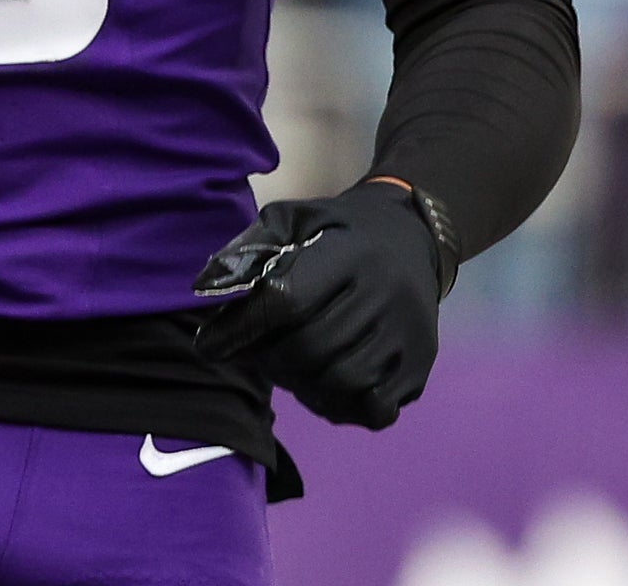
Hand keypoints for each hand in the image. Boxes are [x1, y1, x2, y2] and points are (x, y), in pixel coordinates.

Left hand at [192, 180, 452, 429]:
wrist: (409, 238)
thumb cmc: (336, 232)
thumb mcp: (292, 219)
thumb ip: (249, 249)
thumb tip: (206, 288)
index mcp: (349, 254)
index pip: (287, 301)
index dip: (241, 329)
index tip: (209, 345)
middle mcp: (385, 296)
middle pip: (312, 349)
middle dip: (268, 360)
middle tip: (252, 355)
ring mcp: (408, 335)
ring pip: (343, 384)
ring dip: (301, 387)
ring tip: (286, 369)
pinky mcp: (421, 366)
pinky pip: (375, 408)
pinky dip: (340, 407)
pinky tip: (322, 387)